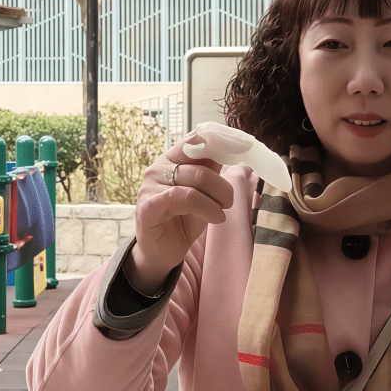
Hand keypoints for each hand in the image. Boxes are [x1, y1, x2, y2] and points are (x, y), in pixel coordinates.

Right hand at [128, 129, 234, 289]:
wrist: (163, 252)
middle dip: (223, 185)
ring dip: (217, 199)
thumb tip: (229, 148)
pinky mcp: (149, 205)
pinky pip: (185, 198)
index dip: (220, 142)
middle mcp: (158, 168)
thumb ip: (210, 170)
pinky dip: (207, 208)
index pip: (196, 139)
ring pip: (196, 180)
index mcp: (171, 159)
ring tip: (222, 212)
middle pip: (201, 165)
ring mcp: (150, 186)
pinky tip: (215, 218)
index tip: (241, 148)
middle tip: (229, 201)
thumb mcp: (203, 192)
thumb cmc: (183, 219)